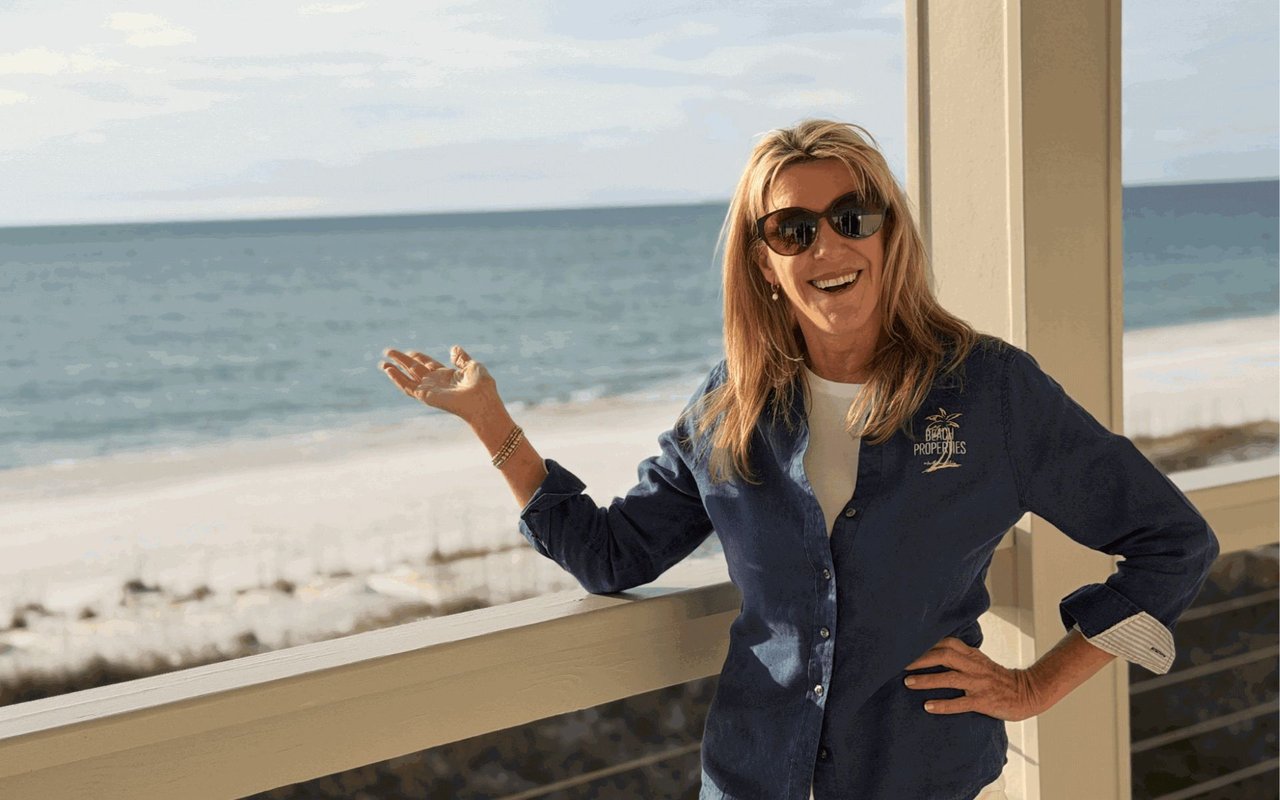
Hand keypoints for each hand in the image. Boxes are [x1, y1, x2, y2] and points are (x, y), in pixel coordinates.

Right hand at [379, 345, 499, 423]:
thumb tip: (453, 348)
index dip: (418, 357)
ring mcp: (430, 389)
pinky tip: (389, 370)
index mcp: (447, 375)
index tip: (409, 351)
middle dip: (401, 360)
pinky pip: (407, 386)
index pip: (428, 364)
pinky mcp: (425, 395)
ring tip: (382, 364)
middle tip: (388, 352)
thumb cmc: (482, 386)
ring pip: (407, 378)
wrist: (482, 401)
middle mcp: (436, 382)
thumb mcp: (472, 366)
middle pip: (414, 369)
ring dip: (394, 371)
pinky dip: (397, 379)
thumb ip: (461, 358)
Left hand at [902, 637, 1044, 721]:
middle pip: (944, 656)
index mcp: (972, 655)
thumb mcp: (979, 661)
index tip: (907, 645)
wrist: (1027, 693)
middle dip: (921, 659)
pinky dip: (943, 705)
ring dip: (927, 680)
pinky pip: (961, 703)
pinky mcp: (983, 701)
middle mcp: (974, 666)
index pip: (947, 643)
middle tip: (900, 663)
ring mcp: (979, 684)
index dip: (927, 643)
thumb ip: (960, 655)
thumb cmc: (997, 678)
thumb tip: (933, 650)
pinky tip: (928, 707)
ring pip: (950, 678)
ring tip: (908, 683)